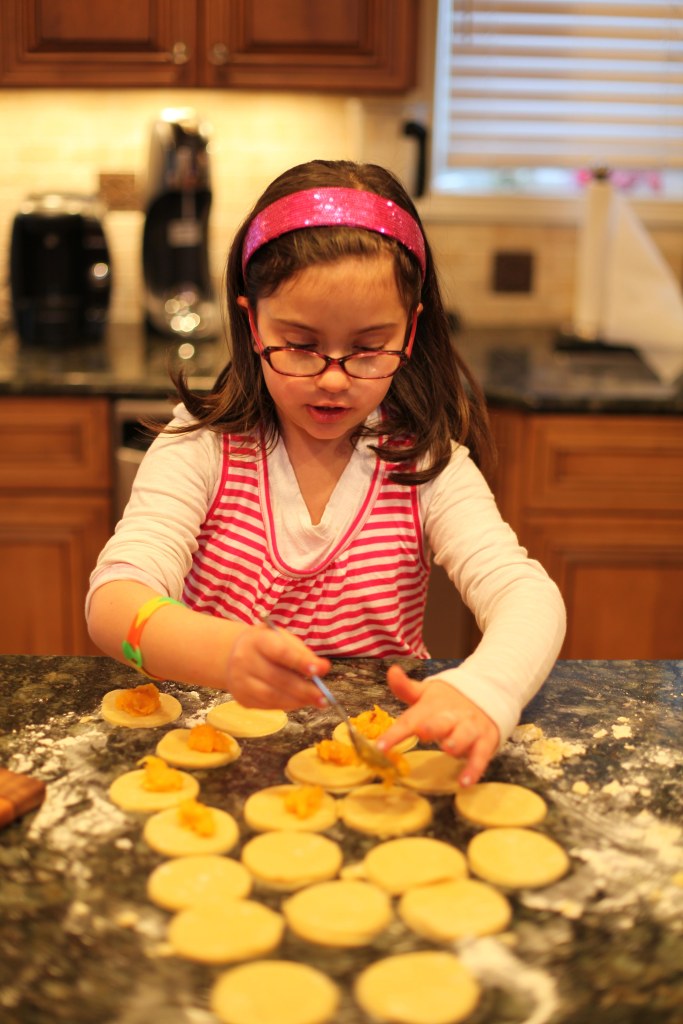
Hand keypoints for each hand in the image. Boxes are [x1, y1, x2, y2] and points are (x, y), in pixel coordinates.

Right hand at [225, 624, 329, 711]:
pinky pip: (267, 705)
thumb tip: (322, 669)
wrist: (235, 653)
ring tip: (316, 701)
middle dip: (304, 689)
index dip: (301, 662)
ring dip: (298, 701)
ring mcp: (240, 681)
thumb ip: (302, 652)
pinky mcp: (242, 698)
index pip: (281, 652)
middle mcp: (244, 660)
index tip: (320, 670)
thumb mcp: (283, 638)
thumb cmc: (267, 644)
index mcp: (257, 640)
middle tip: (324, 697)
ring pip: (272, 696)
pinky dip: (287, 705)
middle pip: (277, 678)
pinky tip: (299, 702)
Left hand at [377, 665, 499, 786]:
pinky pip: (481, 755)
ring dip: (457, 741)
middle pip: (441, 721)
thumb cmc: (447, 701)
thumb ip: (405, 688)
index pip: (411, 718)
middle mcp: (451, 716)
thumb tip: (391, 670)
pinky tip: (465, 782)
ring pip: (464, 735)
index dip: (396, 732)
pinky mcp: (486, 739)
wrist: (486, 693)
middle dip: (433, 726)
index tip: (381, 746)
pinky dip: (474, 769)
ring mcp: (470, 727)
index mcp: (432, 705)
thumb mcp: (426, 693)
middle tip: (422, 731)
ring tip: (449, 749)